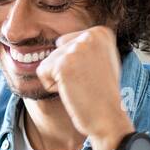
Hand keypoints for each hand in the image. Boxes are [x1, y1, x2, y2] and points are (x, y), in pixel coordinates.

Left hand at [34, 25, 132, 149]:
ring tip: (80, 87)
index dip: (75, 64)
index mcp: (101, 32)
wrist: (108, 117)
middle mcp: (90, 35)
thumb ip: (83, 47)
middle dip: (65, 71)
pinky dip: (52, 86)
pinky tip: (72, 91)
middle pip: (56, 50)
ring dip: (59, 79)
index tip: (93, 75)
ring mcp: (77, 48)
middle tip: (86, 83)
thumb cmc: (102, 94)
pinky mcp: (63, 63)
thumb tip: (59, 41)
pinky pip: (42, 72)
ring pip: (48, 61)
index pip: (65, 42)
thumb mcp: (99, 60)